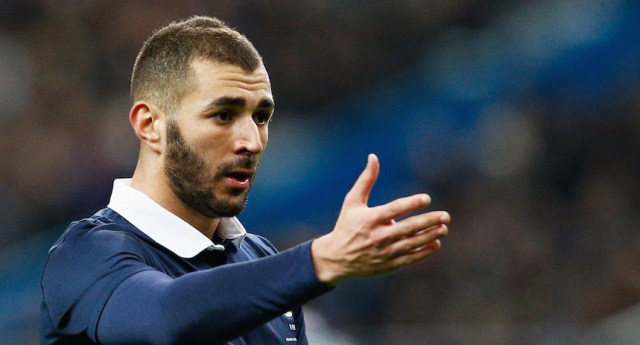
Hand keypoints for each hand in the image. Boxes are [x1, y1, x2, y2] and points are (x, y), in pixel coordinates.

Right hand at [311, 154, 449, 285]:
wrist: (336, 259)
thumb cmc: (346, 225)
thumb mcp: (352, 202)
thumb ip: (366, 180)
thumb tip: (373, 157)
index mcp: (370, 219)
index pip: (395, 209)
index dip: (411, 203)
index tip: (427, 198)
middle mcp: (379, 236)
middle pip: (408, 228)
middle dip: (428, 221)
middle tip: (445, 216)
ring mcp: (385, 252)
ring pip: (412, 243)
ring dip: (430, 235)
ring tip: (443, 228)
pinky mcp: (388, 265)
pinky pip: (410, 258)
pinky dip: (424, 252)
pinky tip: (436, 243)